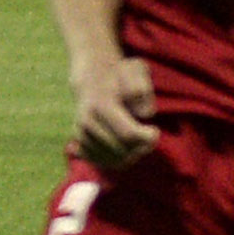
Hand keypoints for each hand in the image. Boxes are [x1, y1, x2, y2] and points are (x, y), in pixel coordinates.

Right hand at [70, 53, 159, 169]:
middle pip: (122, 151)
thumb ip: (141, 90)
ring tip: (138, 142)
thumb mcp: (135, 71)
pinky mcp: (79, 143)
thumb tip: (142, 115)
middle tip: (148, 137)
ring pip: (113, 161)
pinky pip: (103, 163)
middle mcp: (87, 122)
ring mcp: (81, 134)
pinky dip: (118, 160)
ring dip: (131, 155)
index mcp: (101, 105)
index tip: (154, 129)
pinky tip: (126, 149)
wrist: (91, 78)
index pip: (128, 135)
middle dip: (141, 148)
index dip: (147, 137)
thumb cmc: (120, 76)